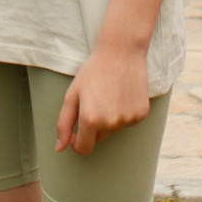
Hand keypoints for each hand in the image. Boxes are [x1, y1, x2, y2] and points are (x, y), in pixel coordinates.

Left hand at [55, 38, 152, 154]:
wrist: (121, 53)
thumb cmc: (93, 72)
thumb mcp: (72, 95)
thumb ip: (64, 123)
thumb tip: (60, 148)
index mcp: (90, 119)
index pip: (83, 148)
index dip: (77, 142)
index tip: (76, 132)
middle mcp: (110, 123)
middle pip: (99, 138)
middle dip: (93, 126)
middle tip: (93, 101)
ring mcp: (128, 120)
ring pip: (114, 129)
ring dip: (109, 118)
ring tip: (108, 94)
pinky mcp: (141, 114)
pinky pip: (128, 121)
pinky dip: (124, 113)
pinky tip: (122, 94)